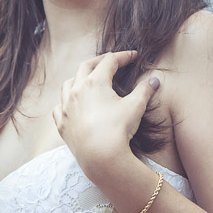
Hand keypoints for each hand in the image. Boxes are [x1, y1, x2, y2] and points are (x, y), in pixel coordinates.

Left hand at [52, 50, 160, 180]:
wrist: (102, 157)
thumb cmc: (119, 129)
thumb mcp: (136, 106)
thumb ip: (144, 90)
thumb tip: (154, 81)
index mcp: (95, 82)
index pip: (110, 61)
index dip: (123, 57)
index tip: (133, 56)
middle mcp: (76, 90)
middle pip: (85, 66)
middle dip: (99, 61)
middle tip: (112, 61)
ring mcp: (66, 107)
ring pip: (68, 84)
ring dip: (78, 78)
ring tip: (87, 78)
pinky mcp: (61, 124)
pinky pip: (59, 107)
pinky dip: (65, 101)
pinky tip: (71, 104)